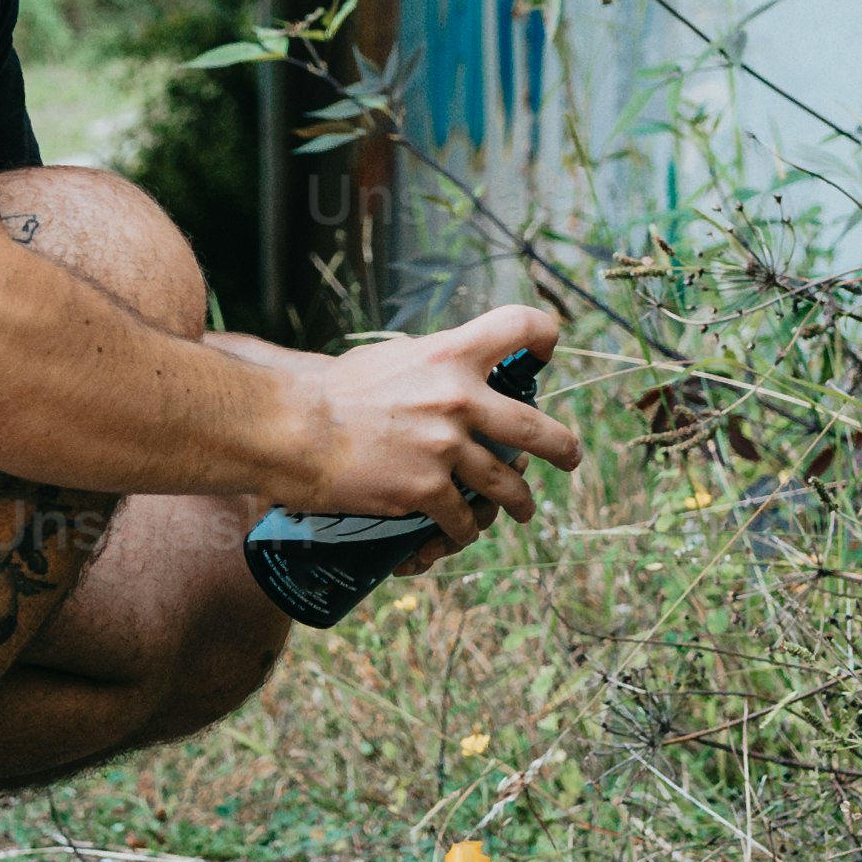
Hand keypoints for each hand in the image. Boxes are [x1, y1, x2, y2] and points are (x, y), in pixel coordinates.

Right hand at [284, 305, 576, 538]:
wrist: (291, 427)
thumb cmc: (331, 391)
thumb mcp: (390, 359)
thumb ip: (429, 365)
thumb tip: (450, 373)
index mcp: (451, 354)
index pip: (519, 326)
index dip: (543, 336)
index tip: (548, 350)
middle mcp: (458, 398)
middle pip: (536, 427)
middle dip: (562, 448)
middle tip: (569, 457)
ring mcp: (446, 447)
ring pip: (505, 485)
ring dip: (518, 502)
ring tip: (522, 510)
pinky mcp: (426, 490)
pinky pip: (461, 520)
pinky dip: (462, 532)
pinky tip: (459, 535)